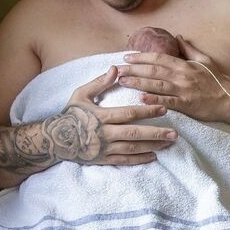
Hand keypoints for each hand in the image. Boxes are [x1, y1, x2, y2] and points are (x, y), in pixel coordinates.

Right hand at [57, 66, 176, 164]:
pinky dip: (140, 159)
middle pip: (135, 134)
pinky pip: (125, 161)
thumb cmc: (70, 114)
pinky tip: (154, 156)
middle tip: (174, 133)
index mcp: (102, 116)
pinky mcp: (104, 159)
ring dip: (152, 146)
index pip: (129, 113)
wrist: (54, 140)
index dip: (147, 110)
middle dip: (156, 133)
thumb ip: (100, 82)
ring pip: (133, 148)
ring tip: (169, 143)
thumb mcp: (81, 94)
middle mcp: (105, 134)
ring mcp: (105, 148)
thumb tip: (116, 68)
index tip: (164, 109)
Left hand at [118, 37, 229, 121]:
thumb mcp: (205, 60)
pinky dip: (153, 99)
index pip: (158, 57)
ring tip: (122, 81)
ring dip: (137, 82)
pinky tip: (140, 99)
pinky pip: (167, 101)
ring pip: (156, 84)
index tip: (127, 57)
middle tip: (116, 69)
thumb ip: (189, 49)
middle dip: (133, 69)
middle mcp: (181, 75)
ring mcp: (183, 90)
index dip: (141, 56)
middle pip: (153, 70)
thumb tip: (178, 37)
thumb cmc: (217, 80)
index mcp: (184, 64)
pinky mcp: (186, 104)